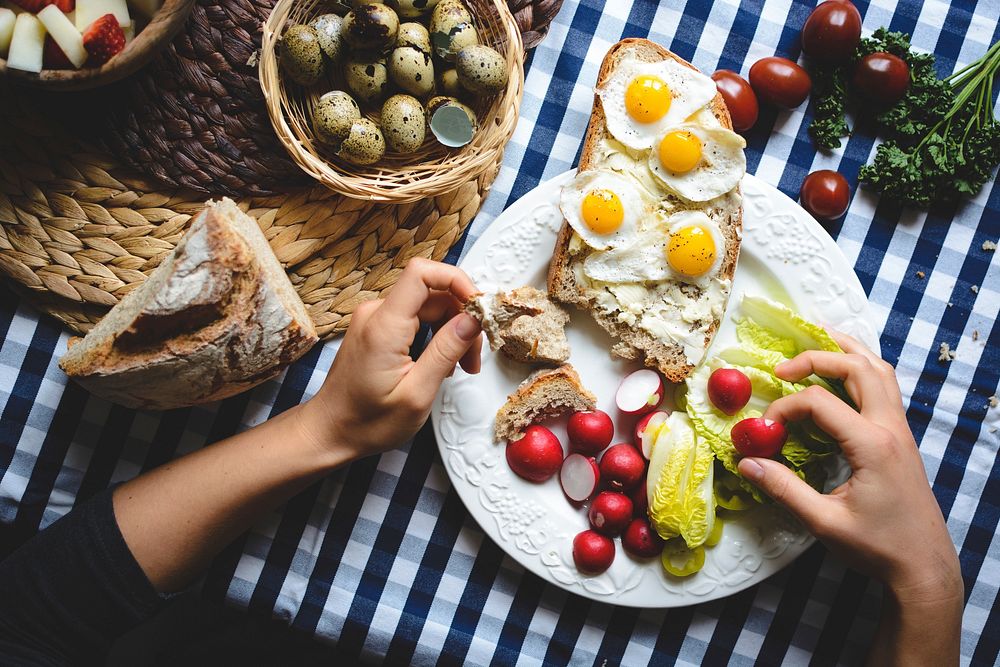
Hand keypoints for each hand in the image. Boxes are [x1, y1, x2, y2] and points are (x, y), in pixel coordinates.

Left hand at [299, 258, 482, 458]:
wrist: (330, 431)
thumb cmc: (366, 421)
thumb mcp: (417, 394)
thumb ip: (446, 351)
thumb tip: (472, 320)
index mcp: (384, 327)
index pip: (422, 273)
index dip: (456, 281)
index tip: (478, 307)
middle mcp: (375, 315)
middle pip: (432, 293)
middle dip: (461, 320)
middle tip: (472, 357)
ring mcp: (374, 320)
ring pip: (427, 307)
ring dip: (450, 331)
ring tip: (457, 367)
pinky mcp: (376, 329)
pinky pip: (415, 318)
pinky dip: (434, 336)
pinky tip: (439, 363)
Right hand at [736, 333, 962, 606]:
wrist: (924, 566)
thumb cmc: (877, 547)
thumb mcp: (824, 522)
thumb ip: (784, 489)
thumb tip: (746, 463)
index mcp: (872, 444)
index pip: (819, 403)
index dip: (784, 409)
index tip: (764, 431)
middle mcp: (890, 428)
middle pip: (858, 367)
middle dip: (817, 356)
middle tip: (782, 367)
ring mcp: (900, 431)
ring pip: (880, 370)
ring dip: (847, 352)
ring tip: (817, 342)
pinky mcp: (901, 439)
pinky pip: (885, 388)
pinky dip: (861, 370)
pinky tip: (842, 377)